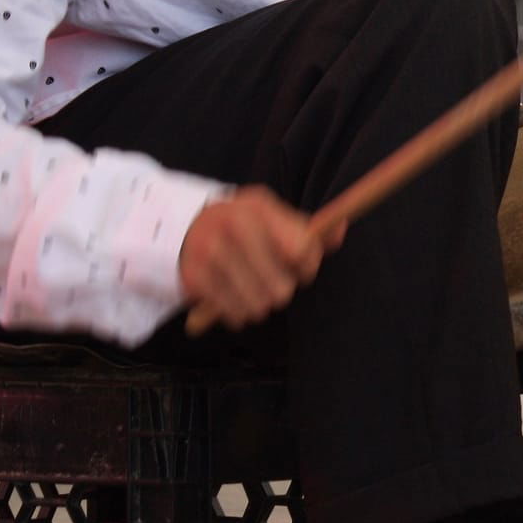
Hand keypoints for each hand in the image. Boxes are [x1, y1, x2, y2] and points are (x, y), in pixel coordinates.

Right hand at [178, 186, 344, 331]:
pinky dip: (238, 312)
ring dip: (259, 303)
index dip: (307, 265)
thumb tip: (341, 227)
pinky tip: (232, 295)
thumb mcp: (272, 218)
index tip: (301, 266)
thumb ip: (310, 228)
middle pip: (282, 288)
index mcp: (259, 207)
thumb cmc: (242, 227)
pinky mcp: (193, 278)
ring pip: (258, 306)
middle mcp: (233, 225)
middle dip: (283, 289)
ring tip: (251, 288)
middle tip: (272, 279)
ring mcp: (210, 252)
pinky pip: (234, 314)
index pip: (301, 249)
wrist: (182, 228)